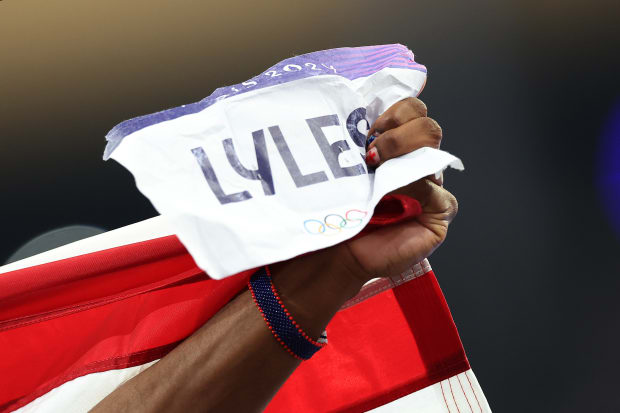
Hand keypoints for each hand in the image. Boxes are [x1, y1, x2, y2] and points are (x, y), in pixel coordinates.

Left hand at [339, 98, 457, 281]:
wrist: (338, 249)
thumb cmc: (342, 208)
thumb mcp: (347, 165)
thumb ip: (357, 139)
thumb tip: (353, 108)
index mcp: (400, 146)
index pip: (413, 110)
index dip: (394, 112)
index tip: (367, 129)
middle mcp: (419, 162)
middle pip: (427, 125)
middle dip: (396, 132)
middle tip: (370, 154)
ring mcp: (433, 186)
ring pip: (433, 147)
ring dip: (401, 152)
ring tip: (376, 171)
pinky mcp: (440, 211)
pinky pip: (436, 189)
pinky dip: (413, 188)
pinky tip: (392, 197)